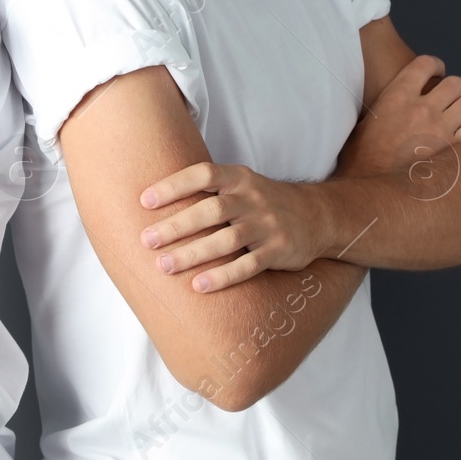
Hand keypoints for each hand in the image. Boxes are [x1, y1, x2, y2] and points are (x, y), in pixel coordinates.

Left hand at [138, 163, 329, 292]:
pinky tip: (199, 286)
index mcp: (239, 178)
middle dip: (176, 225)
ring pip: (227, 240)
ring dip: (193, 254)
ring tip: (164, 266)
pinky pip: (248, 266)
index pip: (203, 174)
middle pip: (211, 210)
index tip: (144, 201)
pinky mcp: (278, 251)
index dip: (174, 185)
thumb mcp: (241, 184)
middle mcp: (253, 198)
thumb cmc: (262, 202)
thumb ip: (207, 190)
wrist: (316, 216)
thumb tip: (152, 200)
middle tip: (146, 240)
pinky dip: (223, 276)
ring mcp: (267, 225)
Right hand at [335, 54, 460, 178]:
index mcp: (397, 97)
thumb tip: (389, 103)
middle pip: (457, 83)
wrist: (370, 190)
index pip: (426, 64)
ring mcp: (440, 129)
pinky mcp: (454, 151)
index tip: (437, 72)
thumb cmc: (362, 161)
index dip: (436, 65)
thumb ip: (383, 107)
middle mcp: (422, 108)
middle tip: (455, 98)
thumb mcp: (364, 124)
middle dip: (459, 88)